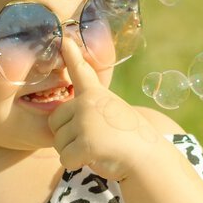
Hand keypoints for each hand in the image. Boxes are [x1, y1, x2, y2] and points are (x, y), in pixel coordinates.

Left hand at [48, 39, 159, 180]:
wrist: (148, 158)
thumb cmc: (128, 139)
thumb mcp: (112, 113)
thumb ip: (91, 107)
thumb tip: (68, 111)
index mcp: (96, 95)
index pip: (80, 72)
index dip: (71, 55)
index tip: (64, 38)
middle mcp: (88, 103)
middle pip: (55, 123)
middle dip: (68, 137)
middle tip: (95, 140)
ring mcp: (86, 121)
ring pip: (59, 143)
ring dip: (74, 153)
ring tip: (99, 149)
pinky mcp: (85, 142)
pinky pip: (65, 159)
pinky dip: (77, 164)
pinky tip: (96, 159)